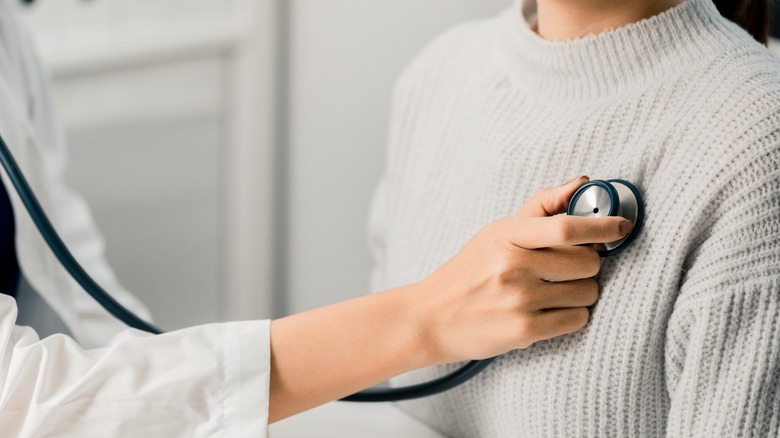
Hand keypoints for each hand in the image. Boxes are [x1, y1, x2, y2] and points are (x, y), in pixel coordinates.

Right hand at [417, 176, 632, 362]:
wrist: (431, 317)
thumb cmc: (468, 272)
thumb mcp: (496, 232)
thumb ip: (541, 207)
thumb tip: (583, 182)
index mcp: (507, 235)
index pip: (568, 226)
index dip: (603, 226)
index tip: (622, 227)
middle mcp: (512, 266)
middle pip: (587, 262)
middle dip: (588, 265)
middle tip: (568, 269)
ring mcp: (518, 299)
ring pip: (587, 292)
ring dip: (580, 292)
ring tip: (553, 292)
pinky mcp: (523, 330)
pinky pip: (576, 319)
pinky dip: (571, 315)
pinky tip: (549, 311)